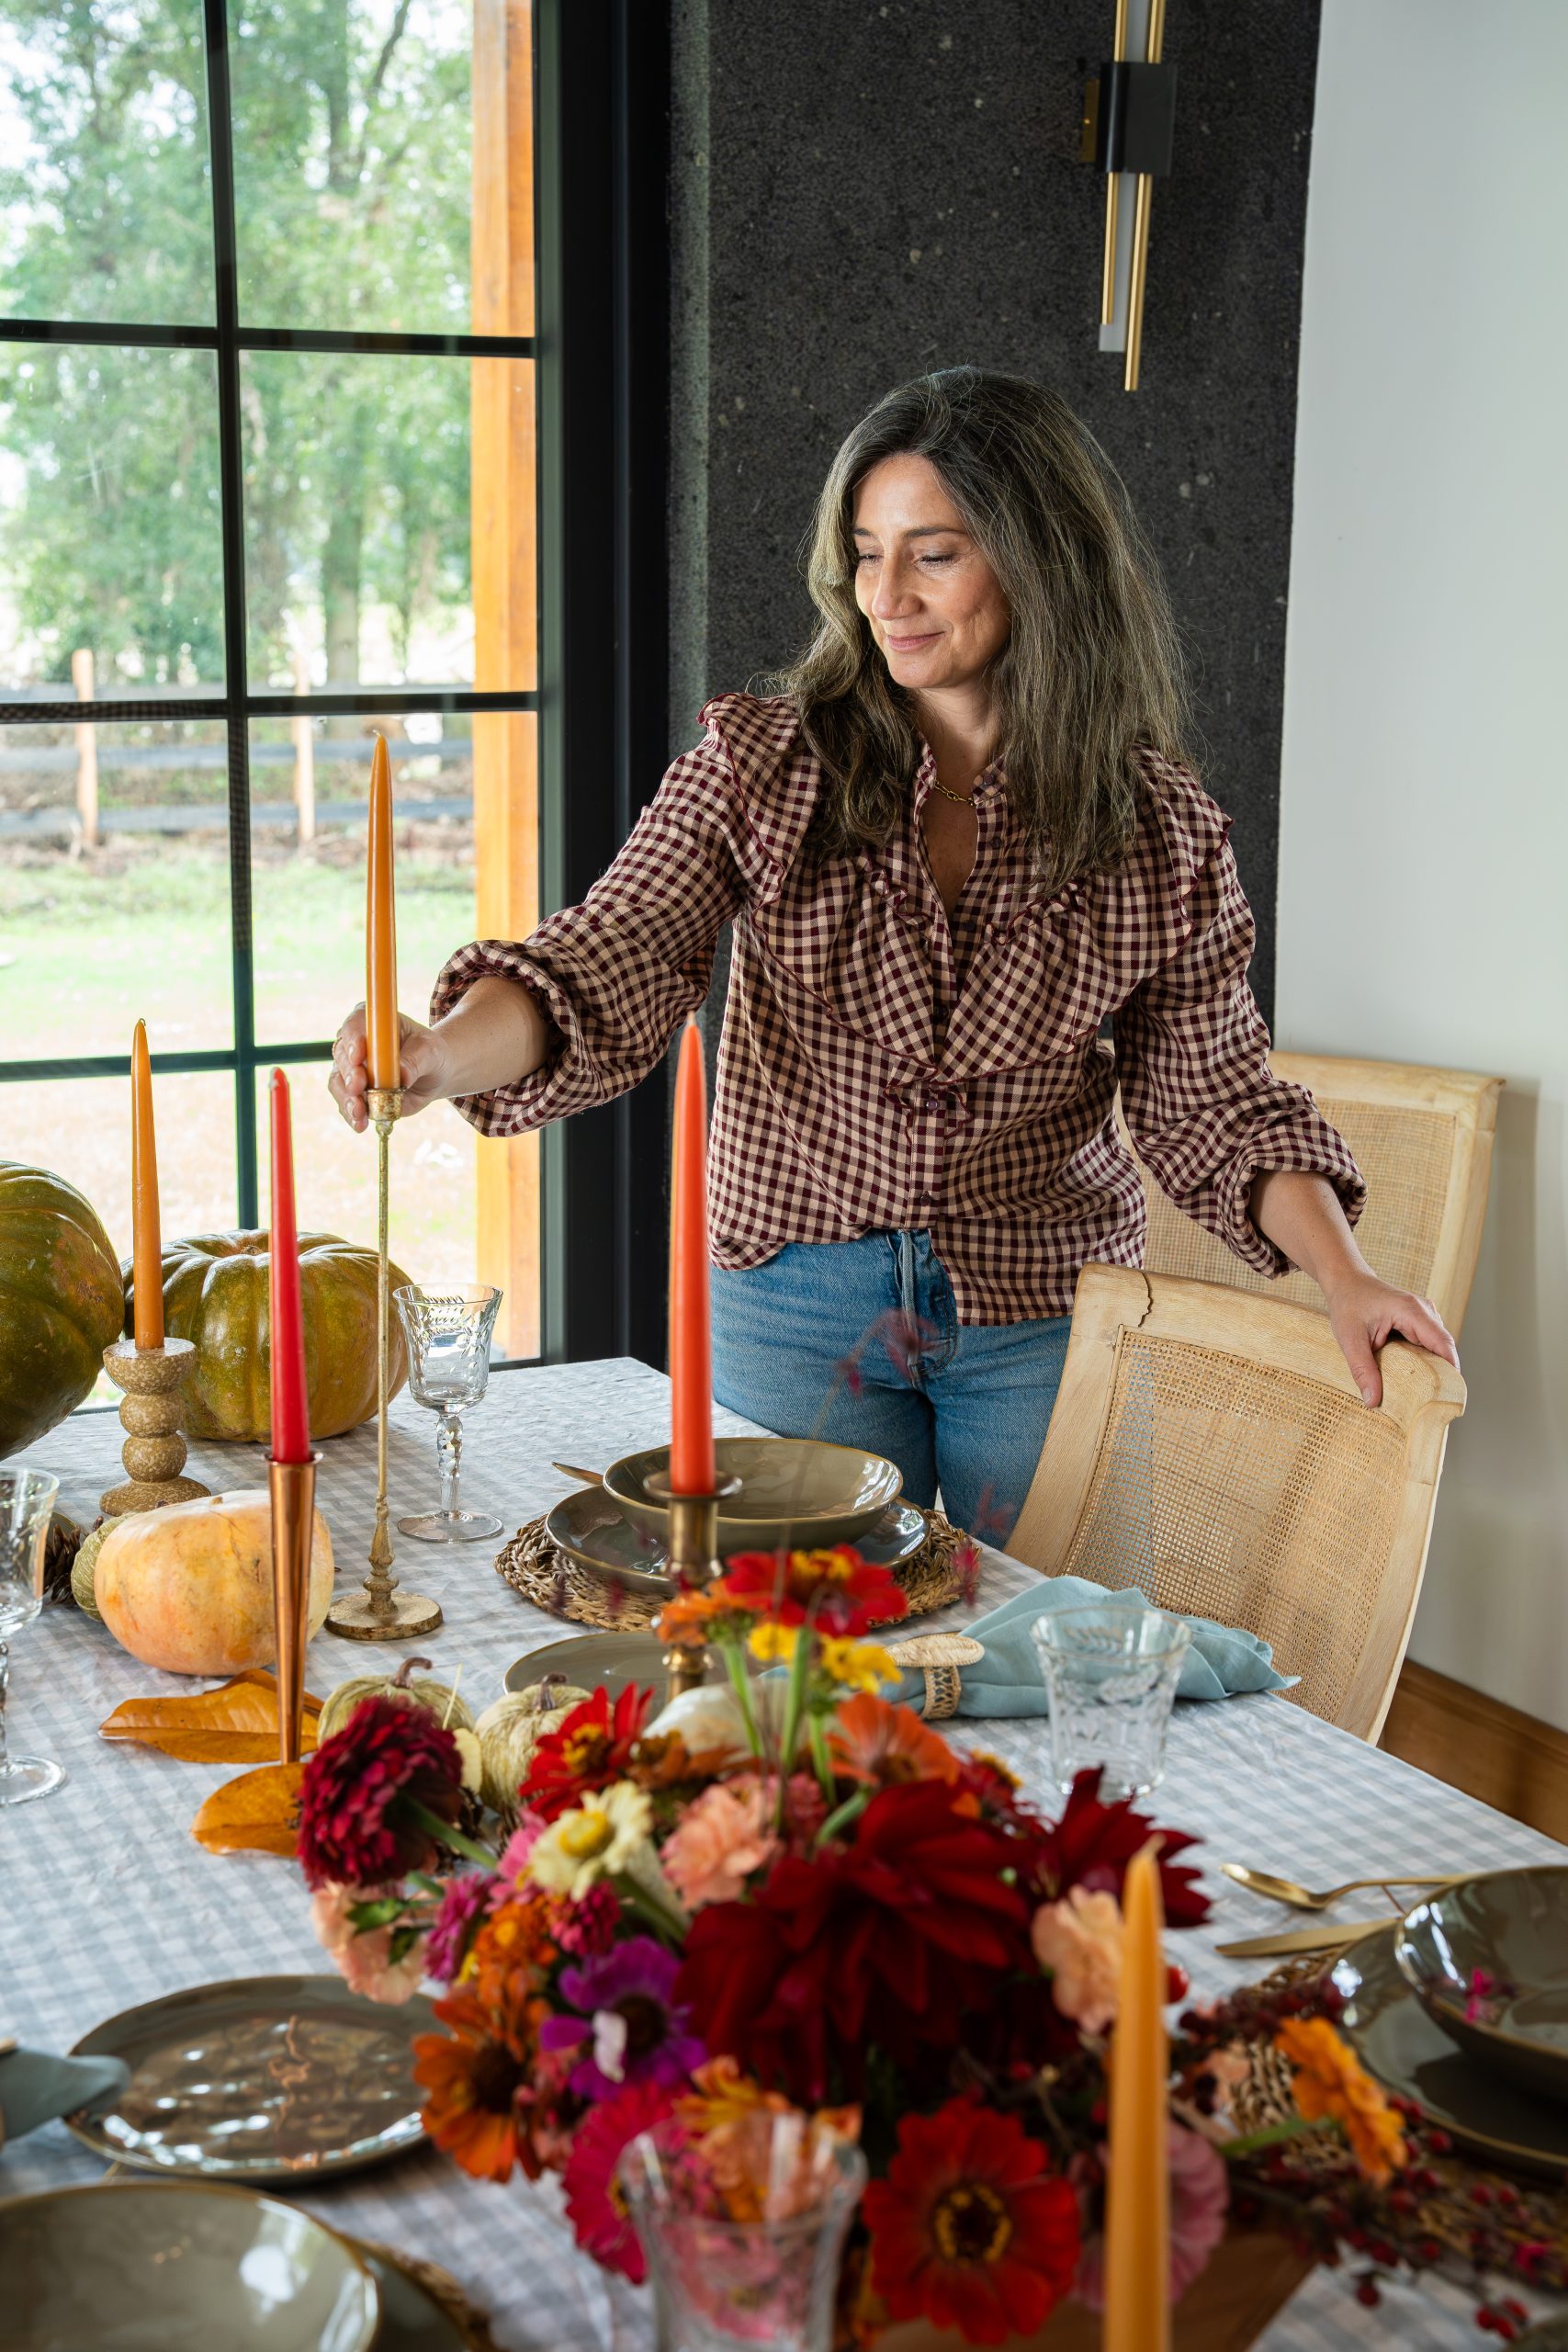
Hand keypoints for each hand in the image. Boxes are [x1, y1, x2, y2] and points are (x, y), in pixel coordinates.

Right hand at [328, 1004, 448, 1131]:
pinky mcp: (353, 1091)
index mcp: (374, 1022)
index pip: (356, 1024)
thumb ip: (415, 1060)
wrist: (433, 1075)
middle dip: (349, 1073)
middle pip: (342, 1054)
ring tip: (359, 1112)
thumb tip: (401, 1075)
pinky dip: (351, 1114)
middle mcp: (356, 1042)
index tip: (359, 1056)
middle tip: (359, 1088)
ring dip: (346, 1097)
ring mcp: (351, 1067)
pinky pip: (345, 1102)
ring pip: (338, 1080)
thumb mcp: (431, 1052)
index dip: (354, 1039)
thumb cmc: (431, 1055)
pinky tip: (359, 1124)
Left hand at [1322, 1271, 1459, 1407]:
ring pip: (1437, 1347)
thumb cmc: (1348, 1303)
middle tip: (1434, 1403)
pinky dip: (1424, 1361)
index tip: (1450, 1395)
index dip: (1451, 1370)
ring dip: (1433, 1368)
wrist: (1346, 1281)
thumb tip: (1372, 1401)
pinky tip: (1415, 1378)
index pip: (1443, 1343)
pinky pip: (1428, 1344)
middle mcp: (1424, 1311)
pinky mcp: (1418, 1321)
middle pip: (1444, 1348)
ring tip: (1425, 1395)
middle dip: (1442, 1374)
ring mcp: (1424, 1315)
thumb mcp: (1349, 1338)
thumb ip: (1362, 1369)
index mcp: (1412, 1311)